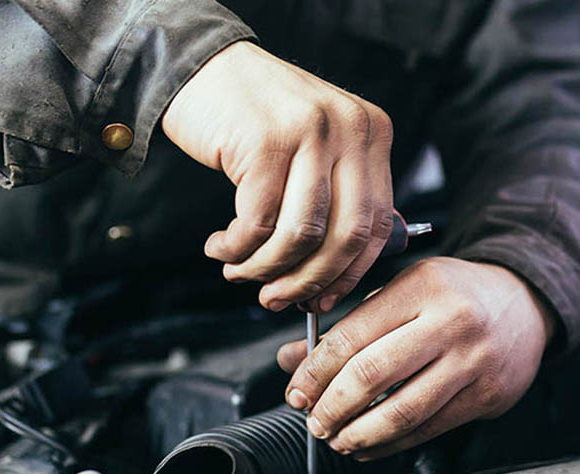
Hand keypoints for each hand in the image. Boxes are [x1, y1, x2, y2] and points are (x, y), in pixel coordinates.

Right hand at [161, 42, 394, 311]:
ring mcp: (310, 131)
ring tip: (239, 273)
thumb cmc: (255, 122)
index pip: (378, 224)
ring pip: (301, 235)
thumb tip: (331, 282)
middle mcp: (350, 128)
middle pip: (345, 236)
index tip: (322, 299)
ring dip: (265, 268)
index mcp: (372, 134)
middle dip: (308, 281)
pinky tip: (221, 247)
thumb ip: (333, 201)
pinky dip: (236, 249)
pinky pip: (258, 223)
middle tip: (275, 299)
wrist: (201, 68)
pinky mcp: (266, 141)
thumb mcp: (313, 151)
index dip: (349, 274)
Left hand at [276, 258, 555, 458]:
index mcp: (422, 288)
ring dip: (359, 433)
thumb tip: (295, 359)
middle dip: (333, 406)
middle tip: (314, 420)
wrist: (526, 303)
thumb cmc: (458, 294)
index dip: (316, 371)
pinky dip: (391, 445)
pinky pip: (429, 429)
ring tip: (337, 438)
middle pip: (373, 375)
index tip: (297, 391)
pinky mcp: (486, 396)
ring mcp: (472, 362)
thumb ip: (351, 324)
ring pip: (402, 411)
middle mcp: (450, 323)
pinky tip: (368, 446)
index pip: (353, 335)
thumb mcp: (404, 290)